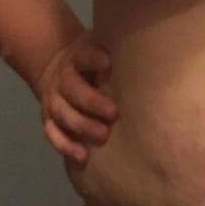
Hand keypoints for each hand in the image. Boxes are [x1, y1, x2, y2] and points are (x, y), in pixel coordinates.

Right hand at [35, 31, 117, 166]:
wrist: (58, 69)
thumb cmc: (96, 63)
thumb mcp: (104, 49)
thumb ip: (121, 54)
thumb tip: (154, 53)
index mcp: (77, 59)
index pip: (83, 57)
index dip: (93, 60)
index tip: (108, 65)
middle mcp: (62, 80)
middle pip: (72, 90)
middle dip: (92, 102)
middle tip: (113, 113)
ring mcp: (54, 101)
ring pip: (62, 114)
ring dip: (82, 126)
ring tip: (103, 136)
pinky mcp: (50, 120)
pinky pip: (53, 134)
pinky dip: (66, 146)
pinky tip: (82, 156)